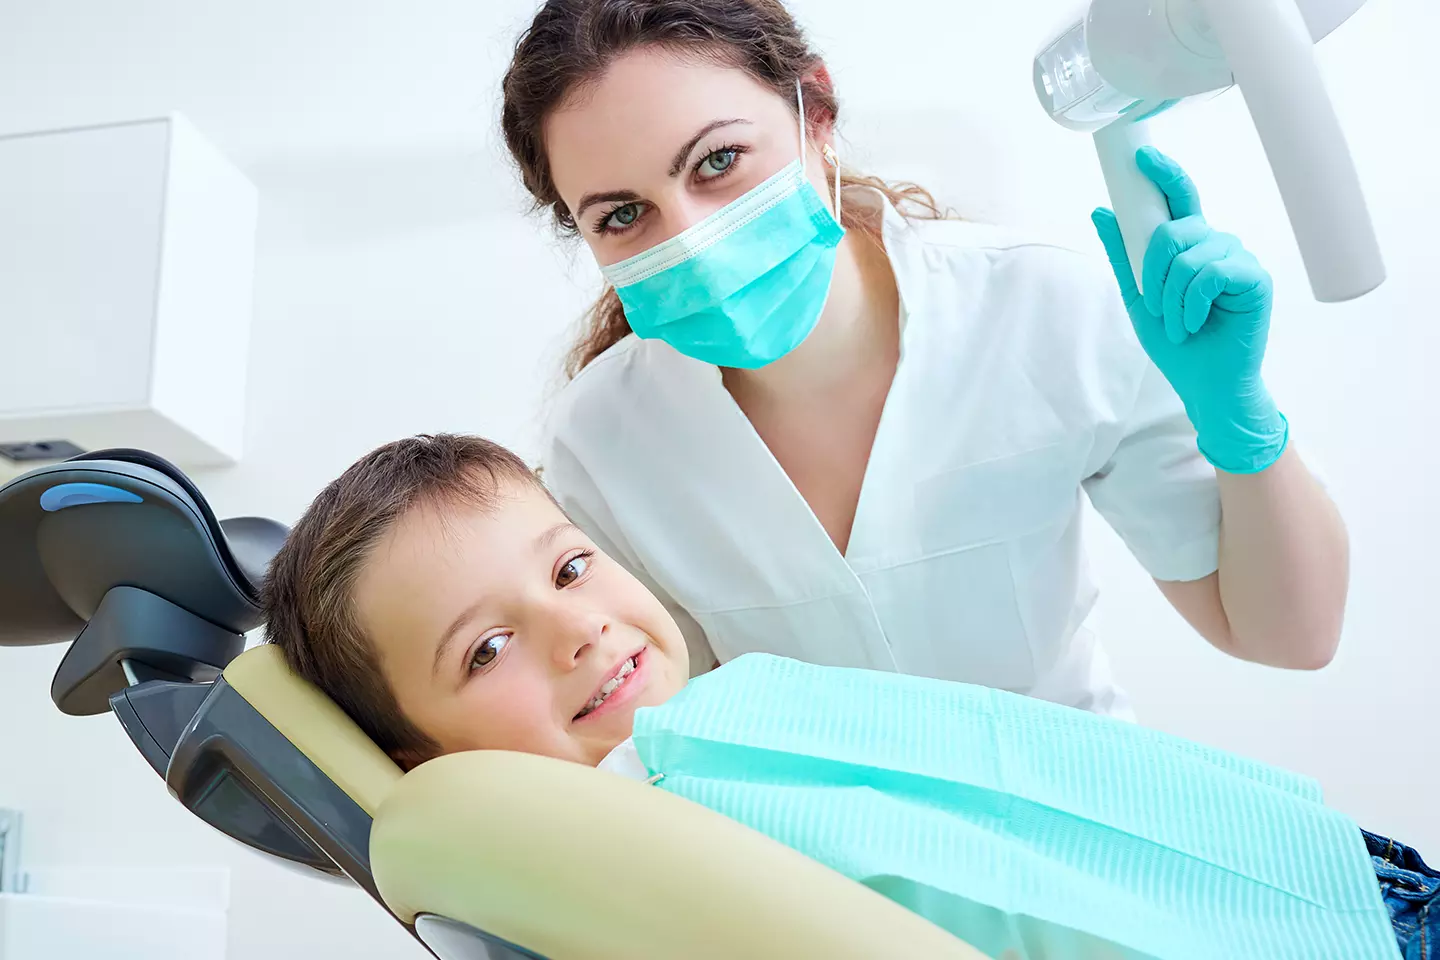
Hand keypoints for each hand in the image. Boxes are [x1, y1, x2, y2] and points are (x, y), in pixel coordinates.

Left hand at [1091, 147, 1287, 474]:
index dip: (1162, 174)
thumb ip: (1122, 254)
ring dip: (1170, 296)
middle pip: (1173, 229)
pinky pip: (1210, 272)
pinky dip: (1191, 303)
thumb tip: (1100, 211)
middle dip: (1153, 271)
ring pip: (1187, 254)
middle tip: (1157, 307)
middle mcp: (1216, 244)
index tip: (1141, 157)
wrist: (1205, 383)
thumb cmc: (1177, 344)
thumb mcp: (1138, 297)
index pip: (1178, 199)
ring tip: (1178, 322)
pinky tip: (1196, 322)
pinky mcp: (1253, 278)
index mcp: (1189, 246)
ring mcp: (1237, 258)